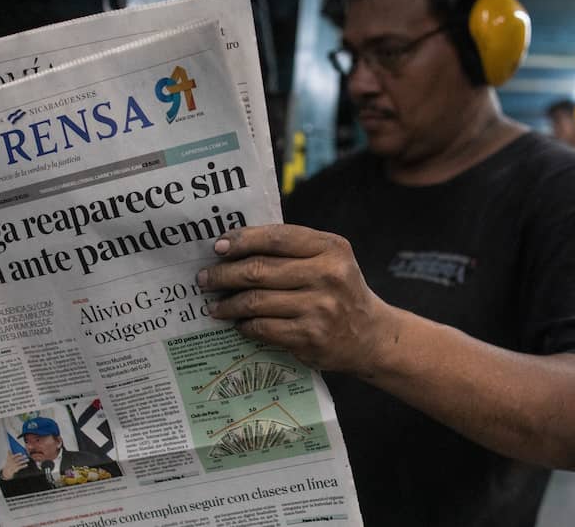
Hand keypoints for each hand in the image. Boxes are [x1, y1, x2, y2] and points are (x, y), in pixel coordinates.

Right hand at [1, 451, 28, 479]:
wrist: (6, 471)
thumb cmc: (9, 463)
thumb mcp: (8, 459)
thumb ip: (9, 454)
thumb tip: (8, 449)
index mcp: (10, 459)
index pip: (14, 456)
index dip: (17, 455)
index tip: (21, 453)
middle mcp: (12, 462)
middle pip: (17, 459)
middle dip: (22, 457)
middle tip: (26, 455)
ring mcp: (14, 466)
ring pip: (20, 463)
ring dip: (24, 461)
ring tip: (28, 459)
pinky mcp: (16, 469)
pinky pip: (20, 467)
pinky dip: (23, 466)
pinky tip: (26, 464)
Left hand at [198, 225, 395, 376]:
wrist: (370, 335)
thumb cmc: (339, 290)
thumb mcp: (329, 259)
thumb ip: (292, 249)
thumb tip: (234, 246)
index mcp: (331, 248)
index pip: (277, 238)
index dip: (242, 240)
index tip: (218, 247)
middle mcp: (327, 275)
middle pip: (260, 270)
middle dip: (224, 274)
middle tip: (204, 278)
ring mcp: (319, 308)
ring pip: (256, 301)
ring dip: (228, 304)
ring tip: (213, 305)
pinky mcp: (310, 337)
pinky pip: (264, 328)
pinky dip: (245, 325)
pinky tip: (237, 323)